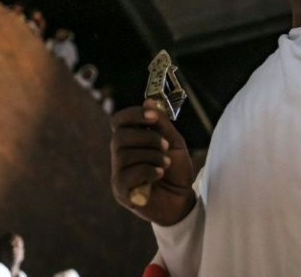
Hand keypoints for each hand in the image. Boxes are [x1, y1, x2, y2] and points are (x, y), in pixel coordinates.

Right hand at [110, 99, 195, 225]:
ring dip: (151, 156)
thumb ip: (161, 124)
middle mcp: (120, 156)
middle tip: (165, 145)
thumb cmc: (176, 171)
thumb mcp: (173, 143)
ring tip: (166, 163)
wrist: (182, 200)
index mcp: (131, 140)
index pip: (119, 121)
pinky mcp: (121, 192)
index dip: (133, 115)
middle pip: (120, 137)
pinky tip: (159, 174)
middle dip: (146, 138)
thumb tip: (148, 101)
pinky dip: (147, 171)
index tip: (152, 116)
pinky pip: (126, 175)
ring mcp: (118, 174)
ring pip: (124, 156)